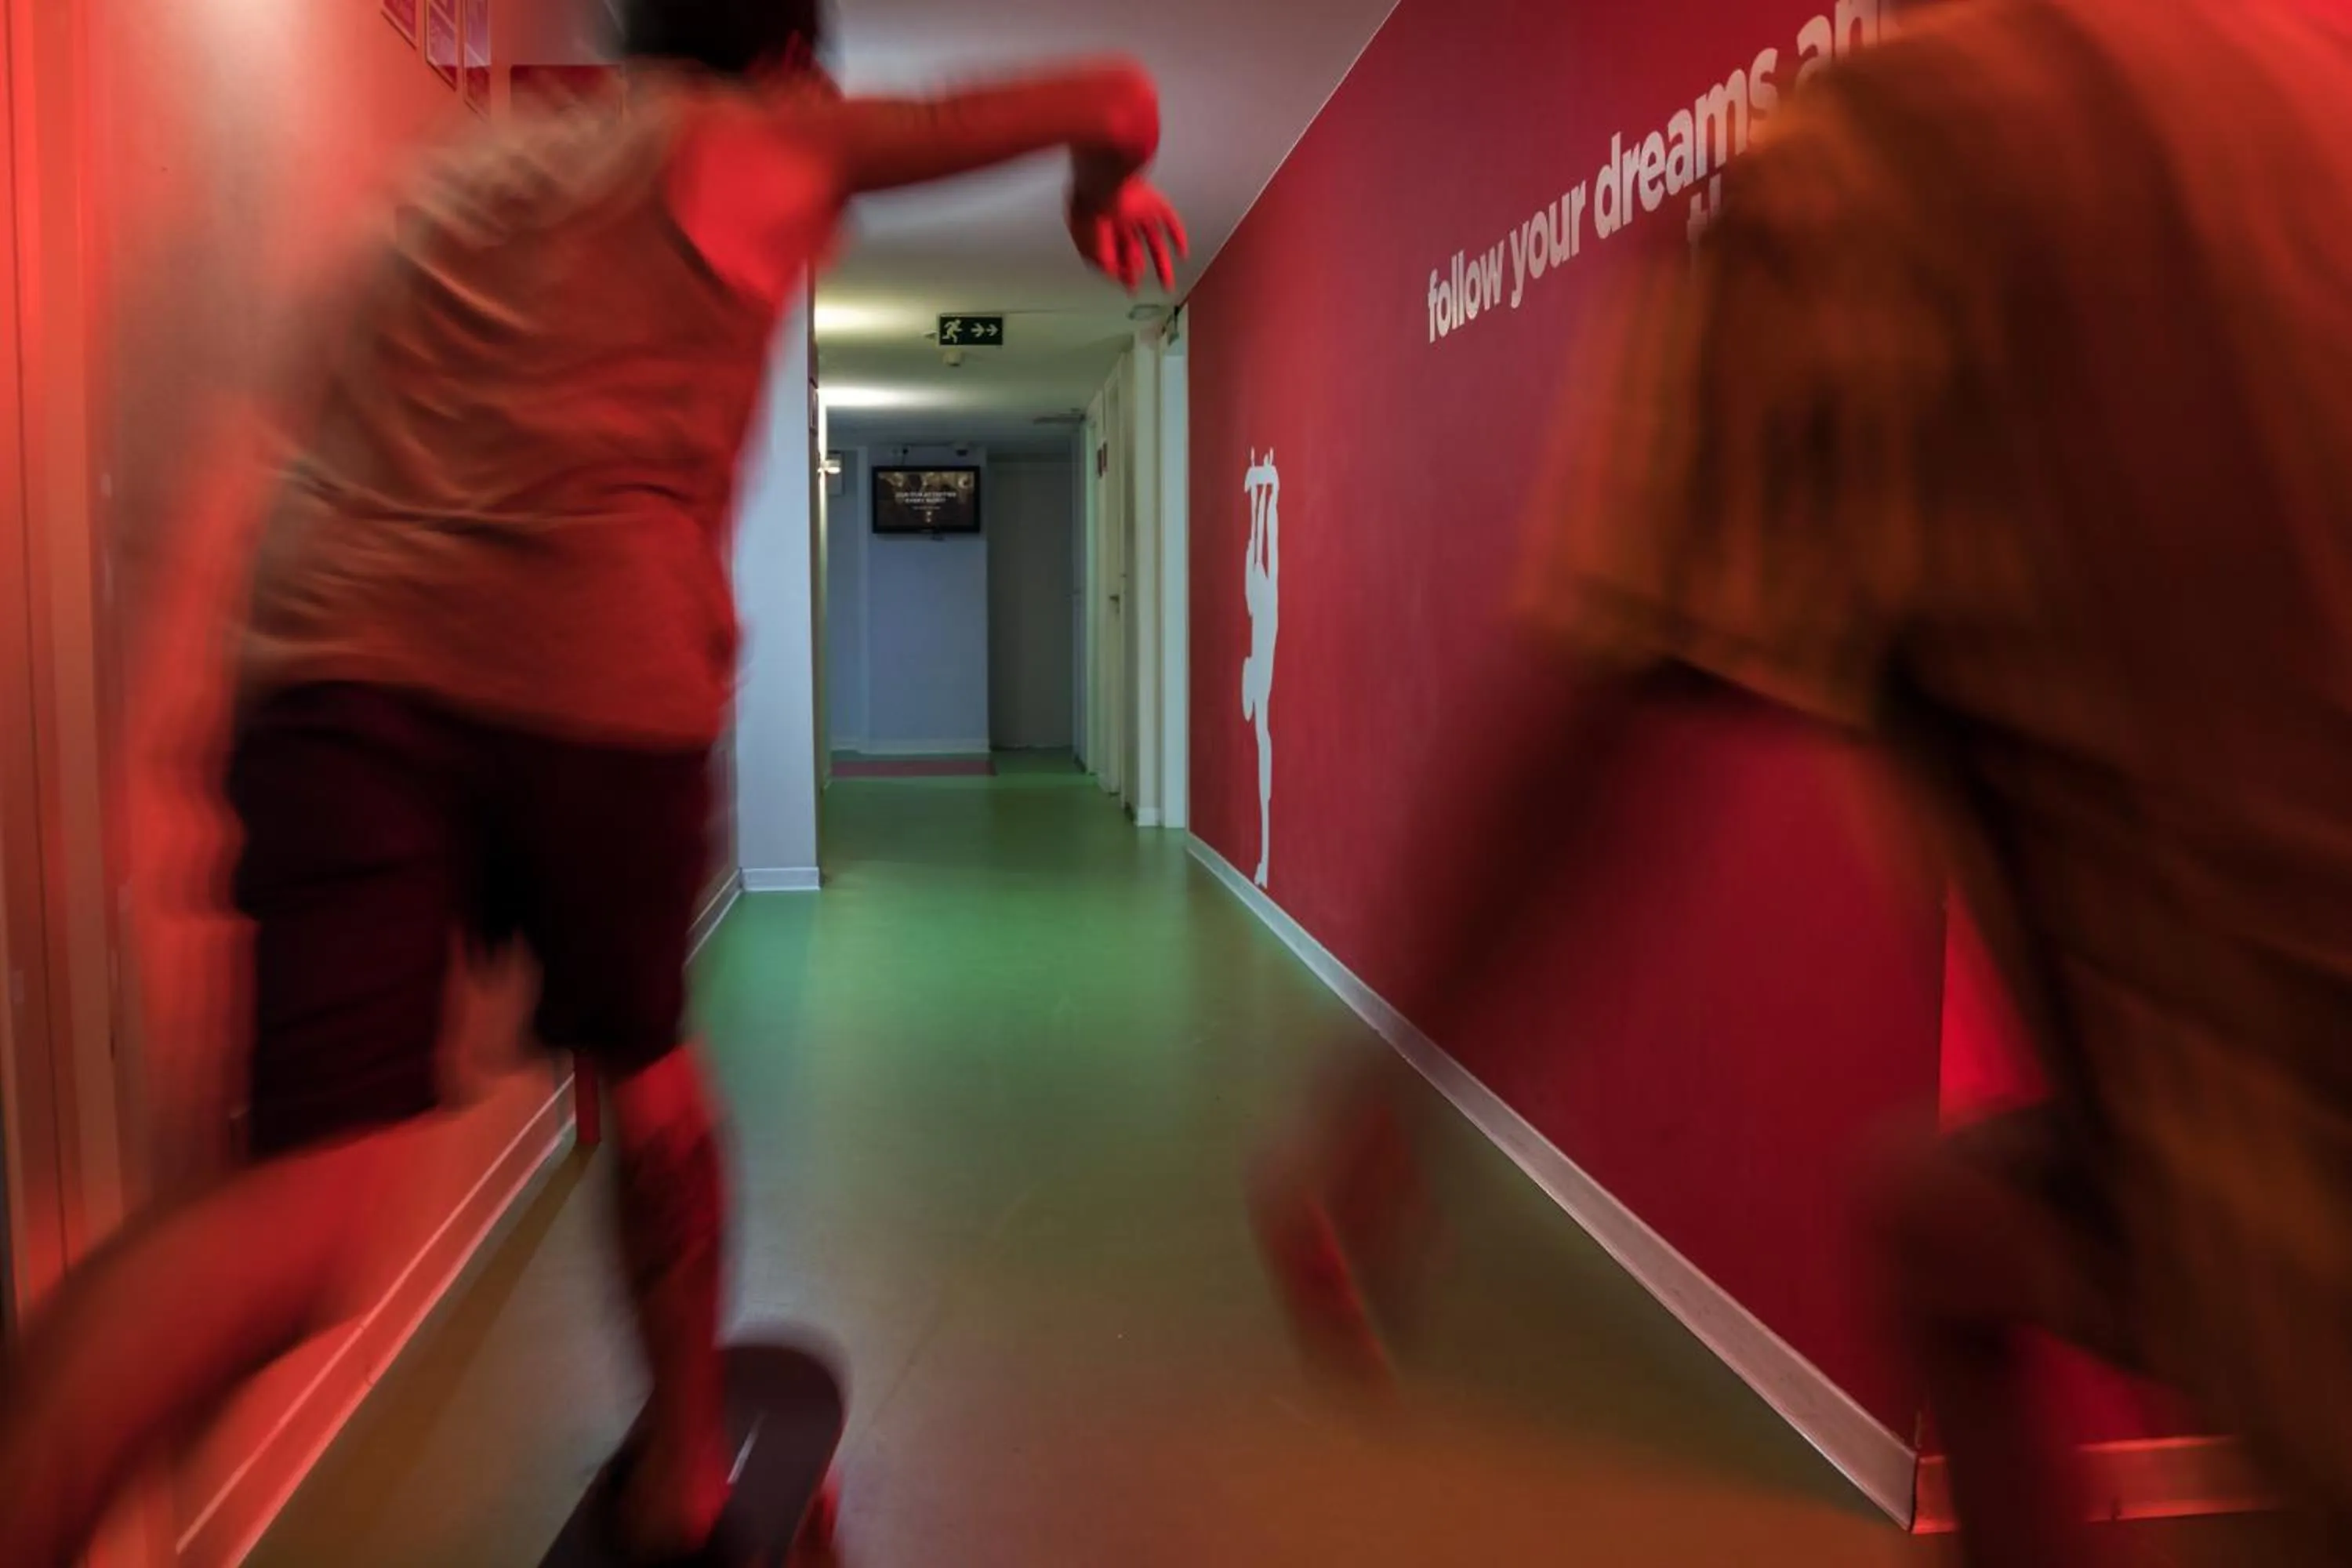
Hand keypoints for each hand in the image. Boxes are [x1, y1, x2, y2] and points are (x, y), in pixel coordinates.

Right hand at [1069, 176, 1188, 292]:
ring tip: (1167, 284)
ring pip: (1153, 242)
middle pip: (1134, 250)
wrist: (1101, 183)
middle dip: (1137, 270)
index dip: (1122, 272)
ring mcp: (1138, 210)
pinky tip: (1183, 252)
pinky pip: (1171, 222)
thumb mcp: (1089, 247)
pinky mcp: (1154, 203)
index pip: (1114, 254)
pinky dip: (1178, 238)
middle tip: (1140, 286)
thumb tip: (1116, 275)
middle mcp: (1120, 219)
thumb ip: (1105, 263)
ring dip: (1161, 265)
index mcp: (1101, 225)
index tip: (1128, 285)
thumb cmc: (1088, 210)